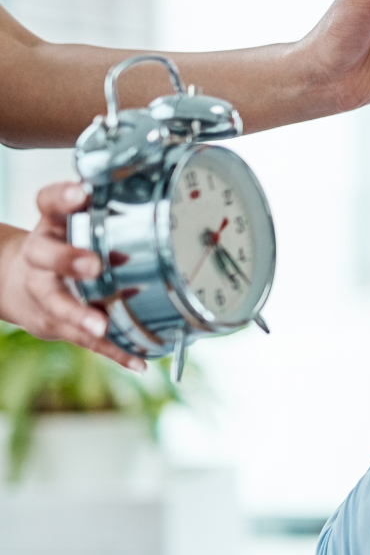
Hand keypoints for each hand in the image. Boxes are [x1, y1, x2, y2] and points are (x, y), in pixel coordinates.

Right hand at [0, 182, 144, 368]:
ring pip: (55, 303)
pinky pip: (83, 339)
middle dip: (68, 260)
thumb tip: (167, 222)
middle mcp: (41, 256)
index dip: (62, 197)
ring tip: (100, 326)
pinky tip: (139, 361)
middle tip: (93, 266)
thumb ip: (114, 223)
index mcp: (53, 225)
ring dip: (80, 315)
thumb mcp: (79, 224)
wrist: (17, 284)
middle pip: (44, 255)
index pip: (49, 203)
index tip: (82, 192)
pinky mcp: (54, 322)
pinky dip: (114, 351)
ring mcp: (44, 290)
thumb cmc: (66, 247)